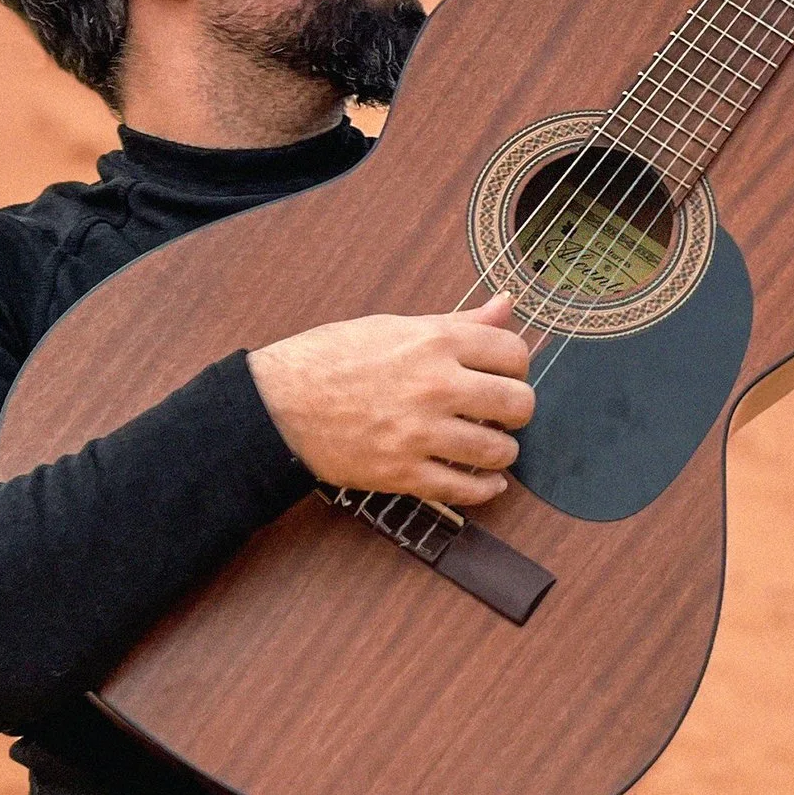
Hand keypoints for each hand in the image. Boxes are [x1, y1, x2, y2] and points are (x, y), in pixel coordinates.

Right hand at [246, 292, 533, 510]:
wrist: (275, 404)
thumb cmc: (332, 358)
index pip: (515, 353)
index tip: (504, 374)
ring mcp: (420, 433)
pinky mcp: (401, 473)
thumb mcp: (396, 327)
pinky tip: (487, 482)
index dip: (516, 366)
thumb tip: (507, 304)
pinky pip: (465, 490)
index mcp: (437, 342)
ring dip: (502, 451)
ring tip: (489, 446)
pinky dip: (485, 489)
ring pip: (499, 450)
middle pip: (518, 403)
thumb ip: (459, 321)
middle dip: (516, 410)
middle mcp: (436, 385)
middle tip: (501, 413)